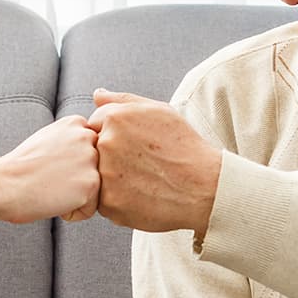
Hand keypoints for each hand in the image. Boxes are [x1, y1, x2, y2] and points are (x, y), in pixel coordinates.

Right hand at [0, 115, 99, 223]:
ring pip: (95, 188)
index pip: (91, 150)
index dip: (71, 165)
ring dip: (76, 196)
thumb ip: (70, 140)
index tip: (50, 166)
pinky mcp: (91, 183)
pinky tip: (53, 202)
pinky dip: (74, 212)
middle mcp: (87, 137)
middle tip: (50, 180)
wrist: (3, 185)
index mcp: (76, 123)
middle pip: (97, 168)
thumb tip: (88, 149)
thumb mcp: (46, 139)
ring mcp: (91, 160)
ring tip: (51, 190)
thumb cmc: (19, 168)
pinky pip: (91, 208)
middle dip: (78, 179)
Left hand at [87, 90, 222, 233]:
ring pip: (96, 176)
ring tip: (142, 180)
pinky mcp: (109, 203)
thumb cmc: (184, 147)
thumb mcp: (159, 111)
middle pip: (93, 151)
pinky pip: (103, 201)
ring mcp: (106, 174)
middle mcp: (106, 143)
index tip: (133, 146)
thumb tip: (96, 95)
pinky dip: (118, 200)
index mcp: (115, 118)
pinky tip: (141, 195)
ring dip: (112, 179)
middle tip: (139, 165)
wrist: (204, 187)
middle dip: (111, 157)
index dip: (113, 136)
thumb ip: (122, 100)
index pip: (94, 125)